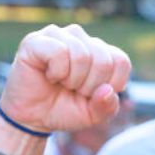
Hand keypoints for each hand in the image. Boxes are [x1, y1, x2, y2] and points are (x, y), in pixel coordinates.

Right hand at [0, 24, 130, 133]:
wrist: (33, 118)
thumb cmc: (65, 110)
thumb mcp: (94, 115)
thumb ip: (107, 106)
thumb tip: (107, 90)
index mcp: (100, 52)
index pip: (121, 61)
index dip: (111, 85)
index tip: (94, 94)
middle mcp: (81, 39)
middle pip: (104, 60)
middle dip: (90, 86)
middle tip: (74, 90)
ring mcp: (58, 36)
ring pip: (82, 55)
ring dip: (73, 80)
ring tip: (61, 82)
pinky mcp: (36, 41)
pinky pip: (59, 52)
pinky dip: (57, 72)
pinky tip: (49, 75)